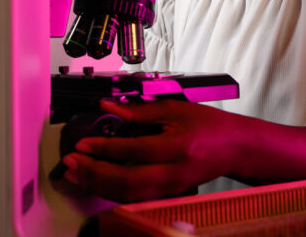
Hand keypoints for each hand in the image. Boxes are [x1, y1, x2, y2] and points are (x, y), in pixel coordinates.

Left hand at [61, 98, 247, 202]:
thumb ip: (139, 111)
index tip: (84, 143)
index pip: (134, 151)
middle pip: (127, 181)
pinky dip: (110, 192)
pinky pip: (134, 198)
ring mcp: (170, 188)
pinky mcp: (167, 195)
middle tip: (72, 162)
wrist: (233, 147)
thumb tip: (108, 108)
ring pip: (128, 195)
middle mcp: (173, 173)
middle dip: (94, 173)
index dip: (105, 148)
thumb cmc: (209, 126)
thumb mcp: (175, 108)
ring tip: (76, 174)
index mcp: (177, 147)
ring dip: (97, 185)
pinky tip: (95, 183)